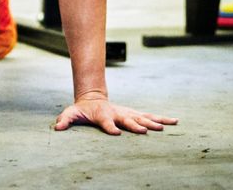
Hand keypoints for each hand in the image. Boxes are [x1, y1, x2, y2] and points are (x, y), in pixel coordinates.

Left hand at [53, 95, 177, 134]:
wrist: (93, 98)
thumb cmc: (82, 110)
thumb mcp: (71, 113)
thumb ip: (65, 120)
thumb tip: (57, 127)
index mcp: (104, 115)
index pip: (107, 122)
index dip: (110, 127)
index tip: (116, 133)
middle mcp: (118, 113)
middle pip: (129, 120)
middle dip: (138, 126)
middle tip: (147, 131)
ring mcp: (128, 113)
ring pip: (144, 117)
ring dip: (156, 121)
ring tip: (170, 124)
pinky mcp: (134, 114)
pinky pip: (149, 117)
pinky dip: (162, 119)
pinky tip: (174, 121)